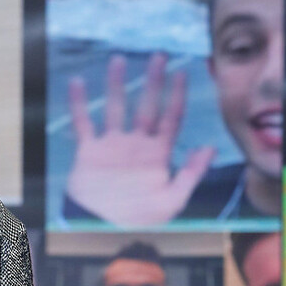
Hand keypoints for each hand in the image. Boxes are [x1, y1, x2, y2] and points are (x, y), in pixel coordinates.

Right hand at [65, 53, 215, 226]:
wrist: (100, 229)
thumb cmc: (138, 220)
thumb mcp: (171, 202)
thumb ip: (190, 175)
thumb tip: (210, 149)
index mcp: (157, 154)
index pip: (171, 118)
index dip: (177, 96)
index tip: (182, 73)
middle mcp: (136, 145)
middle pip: (147, 106)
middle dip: (153, 82)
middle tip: (159, 57)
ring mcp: (112, 146)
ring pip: (116, 108)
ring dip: (117, 85)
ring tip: (118, 61)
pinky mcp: (89, 152)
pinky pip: (83, 123)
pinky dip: (79, 104)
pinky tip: (76, 83)